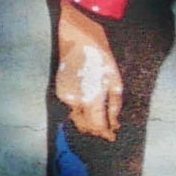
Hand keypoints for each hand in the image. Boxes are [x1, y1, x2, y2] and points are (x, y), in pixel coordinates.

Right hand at [50, 0, 122, 141]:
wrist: (78, 38)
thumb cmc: (101, 57)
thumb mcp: (115, 81)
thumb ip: (114, 106)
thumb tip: (114, 124)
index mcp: (91, 98)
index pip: (97, 126)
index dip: (105, 133)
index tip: (112, 137)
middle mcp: (75, 101)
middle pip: (84, 125)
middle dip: (95, 130)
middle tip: (106, 130)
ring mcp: (65, 96)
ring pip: (76, 117)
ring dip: (87, 121)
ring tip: (98, 118)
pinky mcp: (60, 90)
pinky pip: (71, 106)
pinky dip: (80, 108)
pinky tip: (88, 102)